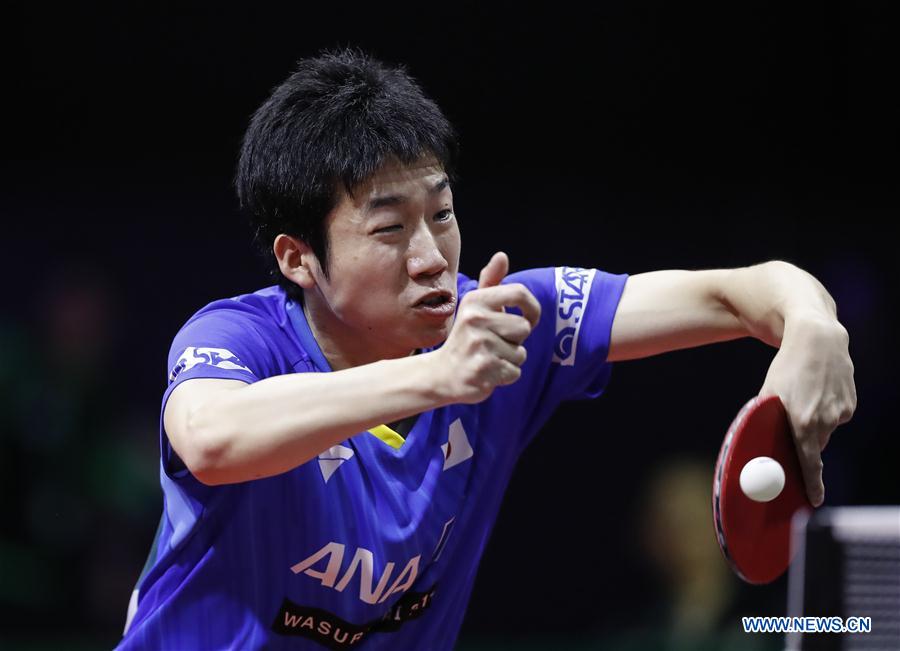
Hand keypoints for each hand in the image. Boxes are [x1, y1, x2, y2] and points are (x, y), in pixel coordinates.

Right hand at [431, 252, 540, 403]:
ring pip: (521, 353)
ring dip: (510, 360)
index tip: (528, 319)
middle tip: (493, 344)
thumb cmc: (467, 338)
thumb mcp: (475, 308)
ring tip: (489, 358)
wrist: (442, 375)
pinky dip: (506, 376)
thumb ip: (491, 282)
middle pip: (524, 327)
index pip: (519, 292)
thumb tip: (502, 255)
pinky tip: (487, 372)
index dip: (533, 309)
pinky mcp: (483, 368)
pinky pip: (515, 372)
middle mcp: (475, 318)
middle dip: (516, 340)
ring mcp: (478, 344)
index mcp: (475, 300)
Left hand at [759, 314, 856, 505]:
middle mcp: (824, 421)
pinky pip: (835, 417)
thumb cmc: (786, 368)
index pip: (809, 463)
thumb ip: (768, 420)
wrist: (817, 340)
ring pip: (825, 431)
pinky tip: (818, 391)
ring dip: (814, 423)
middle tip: (795, 429)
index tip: (814, 501)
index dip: (812, 484)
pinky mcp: (850, 404)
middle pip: (814, 446)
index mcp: (802, 422)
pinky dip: (826, 410)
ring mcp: (840, 412)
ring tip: (805, 398)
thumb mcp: (769, 393)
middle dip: (804, 443)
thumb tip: (762, 445)